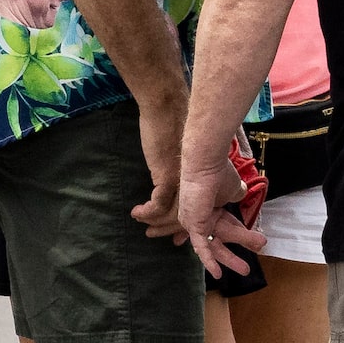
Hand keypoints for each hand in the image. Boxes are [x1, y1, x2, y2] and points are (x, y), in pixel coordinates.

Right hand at [128, 88, 187, 237]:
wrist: (168, 108)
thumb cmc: (176, 124)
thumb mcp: (189, 148)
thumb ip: (192, 165)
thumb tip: (189, 178)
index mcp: (205, 179)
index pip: (198, 210)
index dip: (184, 224)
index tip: (174, 234)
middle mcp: (198, 185)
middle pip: (184, 217)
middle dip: (167, 229)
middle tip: (152, 234)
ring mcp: (184, 183)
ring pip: (170, 214)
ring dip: (154, 222)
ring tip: (141, 221)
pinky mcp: (168, 178)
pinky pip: (158, 205)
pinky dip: (147, 212)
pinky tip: (137, 212)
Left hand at [176, 140, 265, 276]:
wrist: (204, 165)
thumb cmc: (218, 172)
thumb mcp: (232, 187)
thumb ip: (236, 193)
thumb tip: (241, 193)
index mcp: (213, 206)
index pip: (227, 224)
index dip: (238, 234)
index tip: (251, 241)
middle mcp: (203, 216)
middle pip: (221, 239)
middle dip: (232, 254)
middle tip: (245, 268)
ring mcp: (197, 222)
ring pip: (216, 245)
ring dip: (229, 258)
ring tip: (245, 269)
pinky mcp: (193, 226)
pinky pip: (201, 247)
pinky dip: (209, 261)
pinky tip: (218, 274)